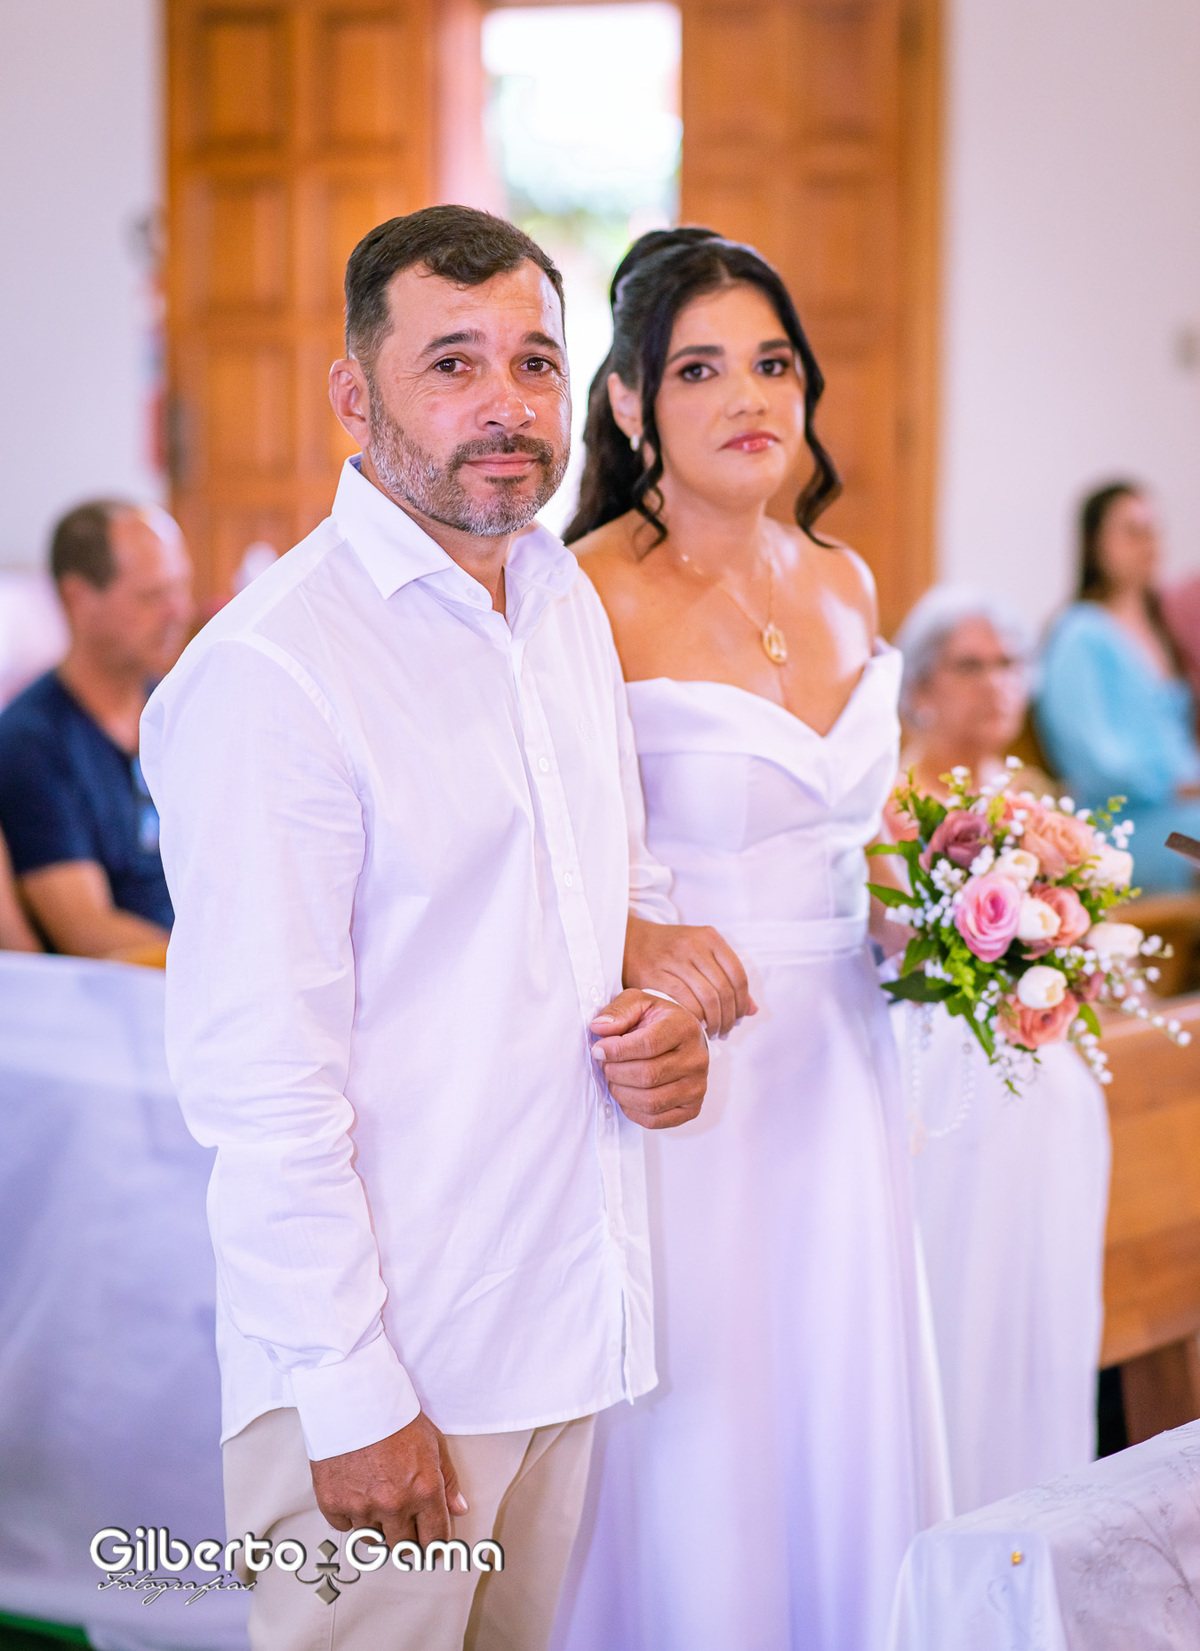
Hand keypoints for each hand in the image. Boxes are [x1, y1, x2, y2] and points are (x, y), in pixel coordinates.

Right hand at [309, 1412, 466, 1546]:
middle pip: (402, 1547)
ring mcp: (361, 1507)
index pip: (434, 1540)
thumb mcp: (434, 1442)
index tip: (431, 1547)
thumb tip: (458, 1509)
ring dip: (377, 1526)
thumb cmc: (394, 1415)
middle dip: (406, 1539)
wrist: (352, 1398)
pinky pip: (345, 1526)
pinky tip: (355, 1493)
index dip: (434, 1546)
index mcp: (424, 1491)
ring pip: (373, 1539)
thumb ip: (447, 1480)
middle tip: (404, 1525)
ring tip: (377, 1500)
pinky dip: (350, 1515)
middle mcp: (394, 1505)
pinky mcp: (333, 1504)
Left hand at [590, 988, 708, 1128]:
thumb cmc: (656, 1021)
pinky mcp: (692, 1108)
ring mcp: (697, 1086)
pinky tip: (627, 1094)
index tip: (598, 1050)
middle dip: (616, 1072)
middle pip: (648, 1075)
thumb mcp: (637, 1003)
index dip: (616, 1050)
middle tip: (605, 1065)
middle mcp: (697, 1059)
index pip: (648, 1044)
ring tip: (614, 1079)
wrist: (681, 1038)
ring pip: (651, 1101)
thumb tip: (599, 1028)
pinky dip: (632, 1111)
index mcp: (684, 1028)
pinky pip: (655, 1120)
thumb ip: (618, 1011)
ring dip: (621, 1093)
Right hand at [623, 915, 755, 1036]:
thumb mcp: (701, 953)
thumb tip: (753, 1009)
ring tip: (711, 1032)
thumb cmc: (668, 950)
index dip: (742, 1002)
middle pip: (724, 990)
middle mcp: (694, 945)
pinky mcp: (654, 974)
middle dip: (729, 1017)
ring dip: (713, 1021)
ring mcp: (674, 959)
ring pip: (707, 998)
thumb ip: (727, 977)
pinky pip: (683, 1002)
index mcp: (709, 938)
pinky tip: (693, 1025)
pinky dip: (692, 1018)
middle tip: (725, 1031)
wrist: (627, 940)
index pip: (738, 975)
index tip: (739, 1018)